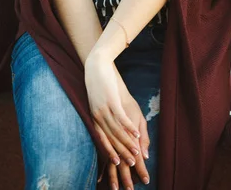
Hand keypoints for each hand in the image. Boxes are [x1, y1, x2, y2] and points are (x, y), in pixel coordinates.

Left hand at [84, 51, 140, 167]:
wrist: (96, 65)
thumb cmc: (99, 83)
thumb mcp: (99, 101)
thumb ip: (104, 114)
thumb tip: (111, 126)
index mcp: (94, 118)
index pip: (103, 139)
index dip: (111, 152)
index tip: (118, 163)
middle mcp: (97, 116)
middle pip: (110, 138)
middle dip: (121, 152)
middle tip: (131, 164)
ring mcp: (104, 108)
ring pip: (116, 131)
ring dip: (127, 143)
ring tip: (136, 153)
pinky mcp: (111, 100)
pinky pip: (121, 118)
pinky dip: (129, 127)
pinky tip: (136, 134)